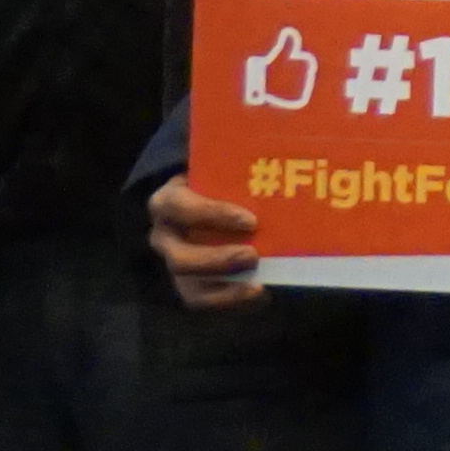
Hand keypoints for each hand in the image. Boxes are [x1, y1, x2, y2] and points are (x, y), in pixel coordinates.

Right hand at [150, 177, 266, 308]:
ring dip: (225, 290)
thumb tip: (285, 148)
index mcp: (168, 202)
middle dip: (217, 261)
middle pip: (180, 259)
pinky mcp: (189, 284)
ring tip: (259, 286)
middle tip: (254, 255)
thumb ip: (241, 164)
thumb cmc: (219, 183)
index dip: (213, 214)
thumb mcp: (221, 169)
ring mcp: (175, 264)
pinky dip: (233, 302)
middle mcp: (165, 236)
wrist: (204, 202)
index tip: (251, 220)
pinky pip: (204, 301)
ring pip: (189, 287)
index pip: (181, 207)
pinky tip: (261, 296)